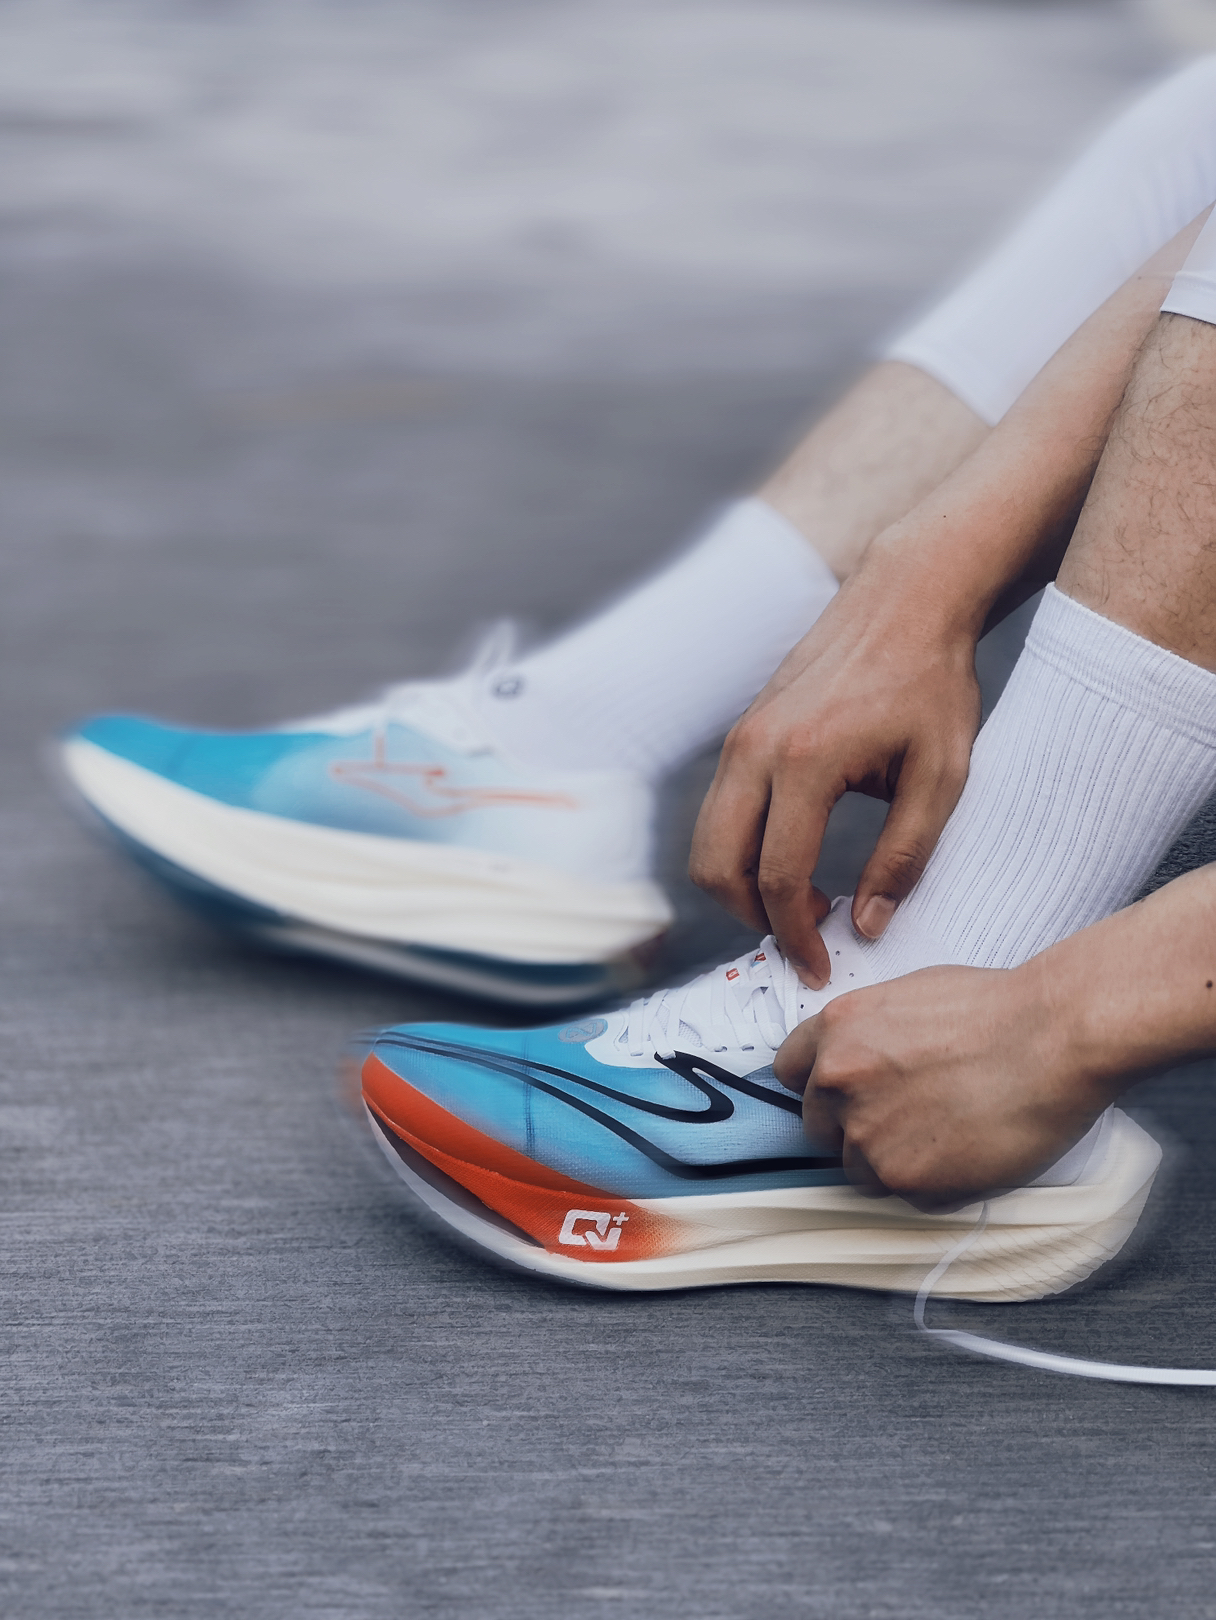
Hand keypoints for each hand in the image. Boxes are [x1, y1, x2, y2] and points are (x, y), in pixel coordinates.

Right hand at [689, 541, 981, 986]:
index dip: (795, 935)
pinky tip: (794, 861)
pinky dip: (741, 851)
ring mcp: (741, 737)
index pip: (777, 875)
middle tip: (807, 938)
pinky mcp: (742, 732)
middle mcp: (756, 749)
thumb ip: (904, 857)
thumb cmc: (932, 682)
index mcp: (806, 760)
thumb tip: (868, 924)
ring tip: (803, 904)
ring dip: (741, 887)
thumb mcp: (942, 776)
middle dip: (753, 919)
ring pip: (706, 842)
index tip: (822, 968)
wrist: (905, 597)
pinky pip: (719, 812)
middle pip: (715, 866)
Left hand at [773, 963, 1107, 1210]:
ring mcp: (867, 1134)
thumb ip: (866, 1034)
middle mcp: (837, 1082)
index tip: (842, 1095)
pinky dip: (931, 1183)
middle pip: (818, 1127)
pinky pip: (903, 1195)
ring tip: (946, 1133)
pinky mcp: (905, 1178)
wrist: (1053, 1036)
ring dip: (892, 1161)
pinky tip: (966, 1151)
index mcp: (835, 1030)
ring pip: (858, 1169)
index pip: (788, 1072)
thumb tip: (856, 1061)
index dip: (819, 1086)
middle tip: (905, 1118)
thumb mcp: (907, 996)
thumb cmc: (997, 1009)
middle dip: (852, 1127)